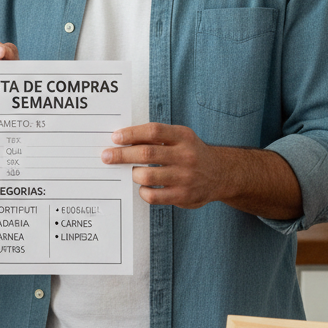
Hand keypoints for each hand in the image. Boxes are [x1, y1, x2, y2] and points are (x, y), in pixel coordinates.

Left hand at [102, 122, 221, 208]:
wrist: (221, 174)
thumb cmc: (191, 153)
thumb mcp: (180, 138)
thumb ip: (156, 137)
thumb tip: (123, 138)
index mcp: (183, 136)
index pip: (154, 131)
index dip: (132, 133)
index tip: (115, 137)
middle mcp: (186, 155)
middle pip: (146, 153)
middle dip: (122, 155)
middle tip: (106, 156)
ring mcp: (185, 177)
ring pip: (146, 176)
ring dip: (133, 174)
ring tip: (131, 172)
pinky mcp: (183, 196)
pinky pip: (153, 195)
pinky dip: (143, 191)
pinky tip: (143, 187)